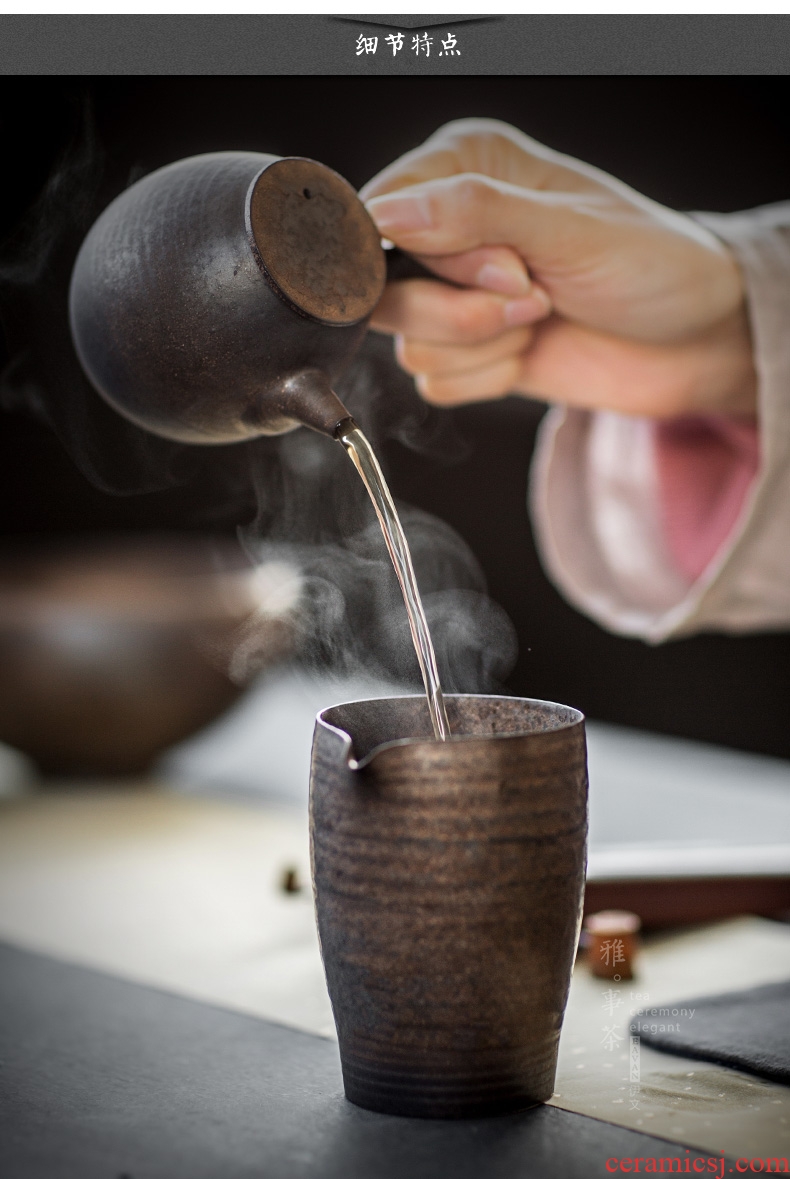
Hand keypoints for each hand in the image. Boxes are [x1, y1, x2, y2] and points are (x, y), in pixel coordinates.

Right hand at [361, 119, 755, 417]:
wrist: (692, 341)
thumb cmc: (650, 265)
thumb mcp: (569, 229)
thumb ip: (476, 214)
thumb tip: (387, 215)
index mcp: (464, 168)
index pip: (381, 216)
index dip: (429, 256)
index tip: (503, 266)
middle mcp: (448, 228)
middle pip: (385, 289)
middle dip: (463, 307)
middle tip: (533, 293)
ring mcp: (454, 293)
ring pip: (407, 342)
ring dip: (484, 343)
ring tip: (543, 315)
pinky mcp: (465, 351)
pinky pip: (433, 382)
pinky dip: (487, 378)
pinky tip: (532, 351)